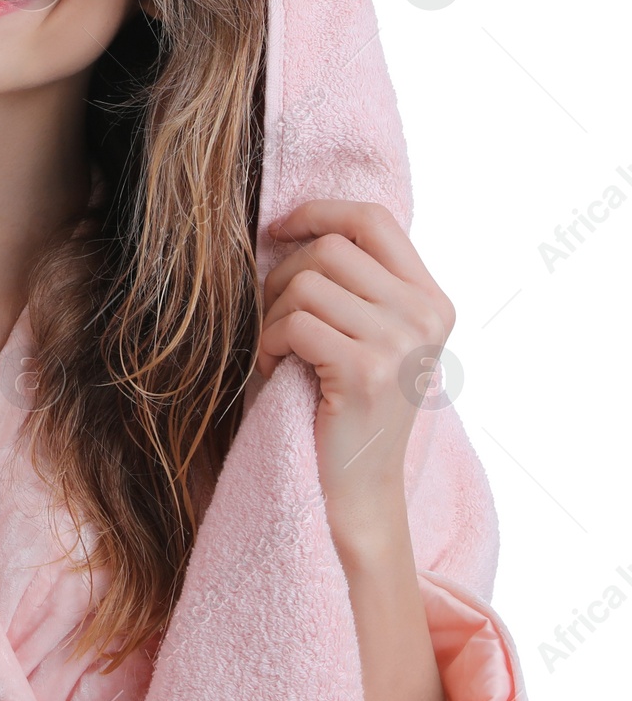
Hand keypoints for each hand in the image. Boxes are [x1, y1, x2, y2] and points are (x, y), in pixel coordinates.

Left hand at [255, 200, 455, 546]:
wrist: (357, 487)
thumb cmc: (345, 405)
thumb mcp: (367, 334)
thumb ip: (352, 282)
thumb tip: (291, 224)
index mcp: (431, 298)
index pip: (373, 218)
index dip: (319, 212)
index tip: (279, 230)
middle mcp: (425, 314)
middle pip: (330, 248)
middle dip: (283, 277)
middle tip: (275, 320)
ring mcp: (401, 342)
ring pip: (305, 284)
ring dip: (272, 316)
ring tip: (278, 349)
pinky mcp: (367, 370)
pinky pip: (293, 324)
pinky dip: (269, 344)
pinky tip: (275, 369)